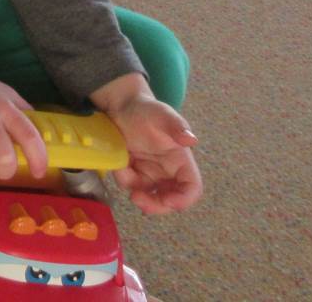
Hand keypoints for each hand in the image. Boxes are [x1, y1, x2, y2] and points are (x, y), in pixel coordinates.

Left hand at [92, 75, 202, 214]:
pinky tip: (119, 164)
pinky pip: (130, 185)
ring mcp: (150, 174)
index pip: (191, 187)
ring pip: (148, 197)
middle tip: (138, 200)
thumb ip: (176, 127)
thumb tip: (191, 140)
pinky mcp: (133, 173)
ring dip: (136, 192)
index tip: (169, 202)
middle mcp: (168, 172)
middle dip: (156, 205)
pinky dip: (123, 178)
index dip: (184, 199)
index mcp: (181, 161)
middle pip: (170, 200)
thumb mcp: (162, 114)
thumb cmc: (146, 109)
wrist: (121, 106)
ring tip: (123, 171)